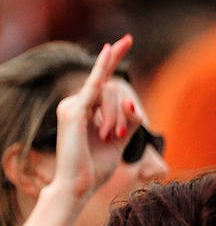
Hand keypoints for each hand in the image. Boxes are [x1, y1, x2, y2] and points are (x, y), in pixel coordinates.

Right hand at [51, 34, 137, 199]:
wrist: (80, 186)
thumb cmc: (97, 167)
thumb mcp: (121, 141)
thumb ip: (130, 121)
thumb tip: (133, 103)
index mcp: (86, 109)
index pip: (103, 78)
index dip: (114, 57)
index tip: (126, 39)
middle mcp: (76, 104)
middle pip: (113, 89)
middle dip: (124, 113)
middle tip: (119, 136)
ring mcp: (72, 106)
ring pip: (110, 94)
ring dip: (118, 119)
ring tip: (111, 139)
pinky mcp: (74, 113)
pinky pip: (97, 93)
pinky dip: (109, 99)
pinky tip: (108, 56)